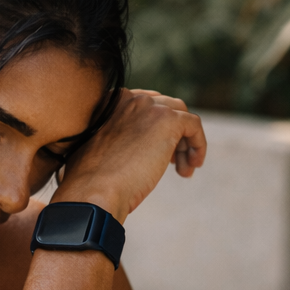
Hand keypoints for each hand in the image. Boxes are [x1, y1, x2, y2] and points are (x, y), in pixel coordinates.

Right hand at [54, 89, 205, 222]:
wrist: (95, 191)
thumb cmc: (91, 182)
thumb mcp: (97, 151)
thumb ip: (115, 140)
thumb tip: (131, 152)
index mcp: (112, 102)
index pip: (146, 107)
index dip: (155, 130)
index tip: (156, 153)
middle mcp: (132, 98)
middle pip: (166, 109)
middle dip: (172, 136)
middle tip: (173, 163)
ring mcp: (151, 107)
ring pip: (181, 118)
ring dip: (184, 143)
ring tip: (183, 170)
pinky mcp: (169, 121)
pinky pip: (194, 126)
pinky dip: (198, 144)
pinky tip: (192, 165)